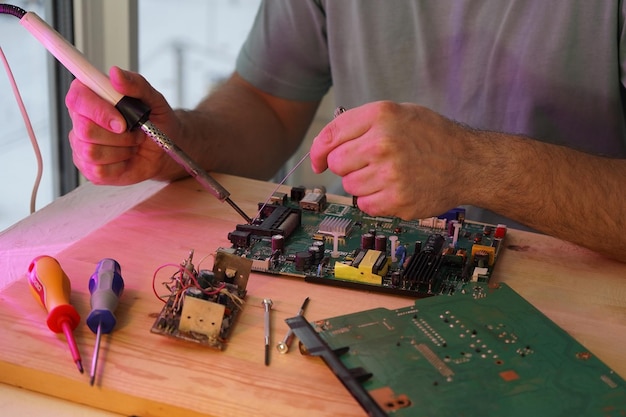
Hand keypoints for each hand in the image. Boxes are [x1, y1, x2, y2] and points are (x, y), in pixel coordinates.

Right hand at [65, 66, 181, 184]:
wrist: (164, 149)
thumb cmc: (156, 121)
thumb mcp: (154, 99)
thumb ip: (136, 84)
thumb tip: (116, 74)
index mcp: (90, 96)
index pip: (77, 99)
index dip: (99, 111)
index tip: (122, 121)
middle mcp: (80, 120)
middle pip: (84, 130)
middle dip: (119, 135)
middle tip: (136, 132)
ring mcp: (82, 146)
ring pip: (92, 152)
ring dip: (122, 150)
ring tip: (133, 143)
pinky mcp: (89, 168)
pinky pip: (98, 171)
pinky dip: (120, 165)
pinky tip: (127, 158)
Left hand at [310, 101, 481, 219]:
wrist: (468, 163)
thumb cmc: (432, 136)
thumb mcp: (397, 112)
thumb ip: (360, 124)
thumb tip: (322, 150)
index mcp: (380, 116)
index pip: (330, 136)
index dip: (318, 152)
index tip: (318, 161)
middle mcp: (382, 143)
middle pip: (337, 164)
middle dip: (347, 166)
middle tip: (370, 164)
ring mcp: (389, 174)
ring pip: (350, 186)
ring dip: (363, 184)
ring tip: (388, 175)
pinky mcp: (397, 200)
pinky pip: (365, 205)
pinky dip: (375, 201)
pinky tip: (394, 189)